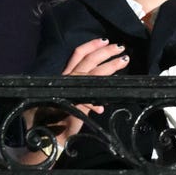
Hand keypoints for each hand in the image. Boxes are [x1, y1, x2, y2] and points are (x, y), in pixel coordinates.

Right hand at [19, 38, 129, 168]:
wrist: (52, 135)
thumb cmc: (63, 115)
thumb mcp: (75, 96)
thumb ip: (86, 87)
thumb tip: (103, 76)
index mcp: (66, 76)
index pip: (78, 55)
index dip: (91, 45)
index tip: (105, 39)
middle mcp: (67, 80)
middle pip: (88, 60)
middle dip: (105, 52)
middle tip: (120, 47)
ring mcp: (69, 91)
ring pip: (93, 74)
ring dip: (110, 66)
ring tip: (124, 60)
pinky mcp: (72, 106)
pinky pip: (87, 101)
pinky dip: (95, 103)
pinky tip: (103, 107)